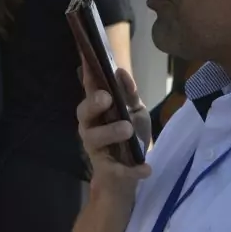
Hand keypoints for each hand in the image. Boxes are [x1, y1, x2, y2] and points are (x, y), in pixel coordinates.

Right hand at [77, 61, 151, 196]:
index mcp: (97, 110)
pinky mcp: (108, 171)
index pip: (90, 87)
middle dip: (93, 104)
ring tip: (127, 129)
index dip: (87, 71)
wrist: (129, 177)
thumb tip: (120, 71)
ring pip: (95, 138)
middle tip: (106, 98)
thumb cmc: (129, 139)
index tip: (87, 55)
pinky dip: (133, 169)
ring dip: (110, 132)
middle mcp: (90, 127)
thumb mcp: (134, 113)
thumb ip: (129, 94)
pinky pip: (118, 170)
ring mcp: (96, 149)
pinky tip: (146, 168)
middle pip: (83, 112)